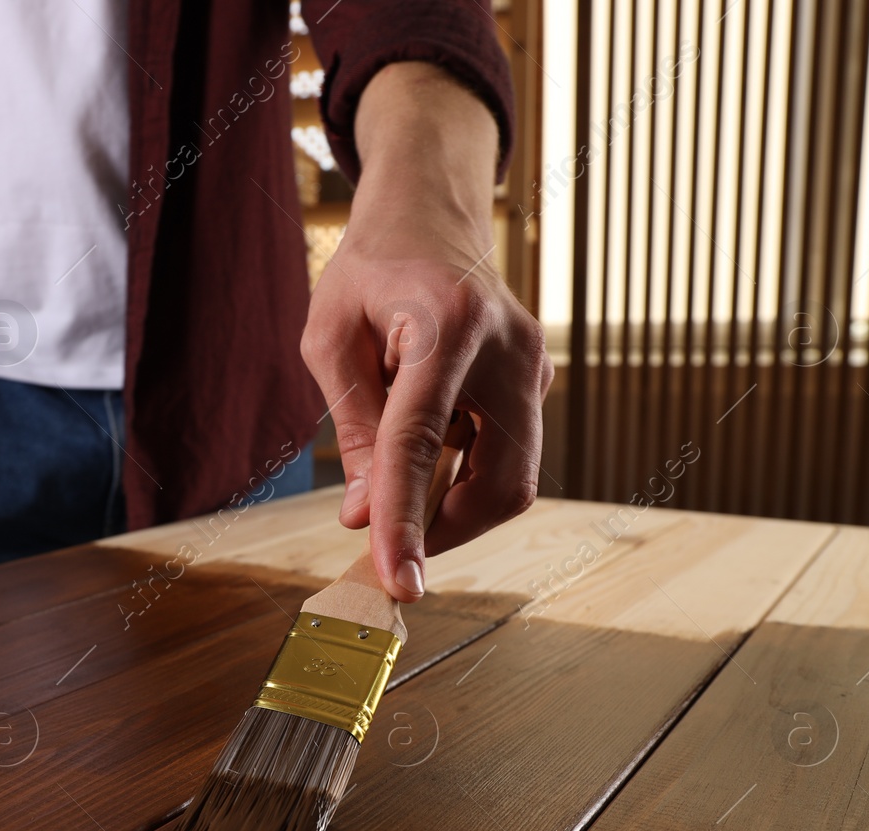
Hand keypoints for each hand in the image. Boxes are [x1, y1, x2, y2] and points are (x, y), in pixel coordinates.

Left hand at [301, 62, 551, 602]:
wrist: (430, 213)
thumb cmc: (371, 267)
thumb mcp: (331, 337)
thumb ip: (350, 427)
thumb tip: (362, 514)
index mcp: (448, 325)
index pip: (421, 444)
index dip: (405, 519)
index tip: (395, 578)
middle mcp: (508, 350)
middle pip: (497, 482)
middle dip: (445, 530)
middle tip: (392, 547)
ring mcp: (534, 367)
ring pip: (512, 481)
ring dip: (453, 506)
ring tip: (402, 489)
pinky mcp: (537, 382)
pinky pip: (509, 456)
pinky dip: (465, 476)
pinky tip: (429, 454)